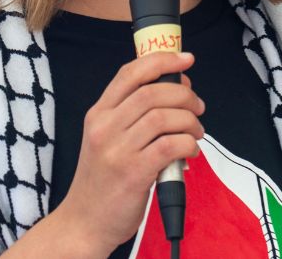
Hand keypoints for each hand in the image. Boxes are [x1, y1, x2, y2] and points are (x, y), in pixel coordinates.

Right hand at [52, 52, 204, 255]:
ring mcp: (118, 150)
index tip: (185, 59)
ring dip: (190, 120)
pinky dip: (188, 144)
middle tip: (197, 106)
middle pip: (152, 92)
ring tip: (196, 132)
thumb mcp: (105, 138)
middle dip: (185, 94)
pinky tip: (189, 151)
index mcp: (98, 114)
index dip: (162, 60)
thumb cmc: (102, 180)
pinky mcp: (134, 173)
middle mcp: (105, 127)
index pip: (130, 73)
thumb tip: (174, 90)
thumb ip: (130, 115)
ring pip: (164, 116)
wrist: (84, 222)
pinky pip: (170, 145)